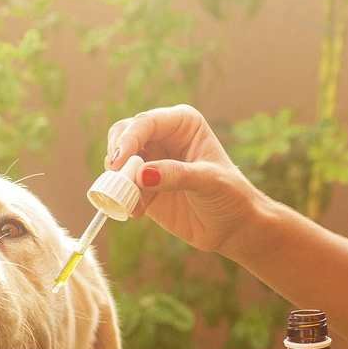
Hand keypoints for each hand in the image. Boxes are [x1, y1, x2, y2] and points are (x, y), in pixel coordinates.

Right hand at [106, 104, 268, 255]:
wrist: (232, 226)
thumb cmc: (230, 195)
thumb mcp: (209, 182)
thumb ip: (177, 175)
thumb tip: (142, 174)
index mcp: (182, 123)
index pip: (147, 122)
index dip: (129, 138)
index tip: (118, 161)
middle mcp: (162, 137)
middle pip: (124, 134)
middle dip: (116, 154)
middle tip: (115, 175)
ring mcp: (150, 161)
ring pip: (118, 160)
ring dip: (117, 179)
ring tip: (130, 200)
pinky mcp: (142, 186)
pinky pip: (121, 187)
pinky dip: (122, 198)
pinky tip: (136, 212)